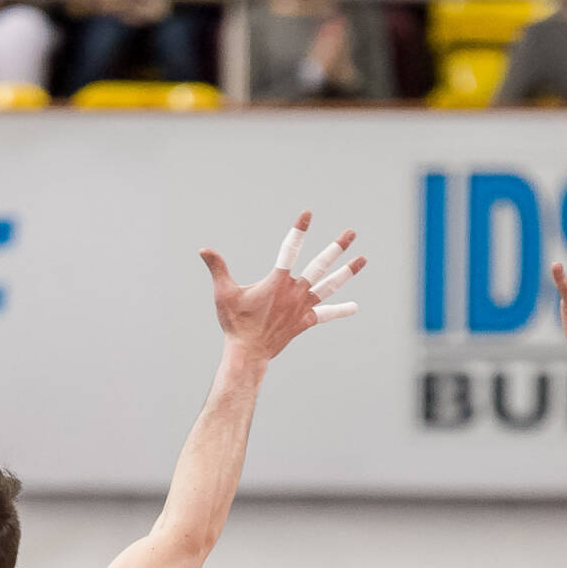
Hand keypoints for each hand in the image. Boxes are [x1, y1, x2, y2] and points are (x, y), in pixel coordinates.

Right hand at [198, 212, 365, 361]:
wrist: (248, 353)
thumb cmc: (235, 323)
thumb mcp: (224, 293)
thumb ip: (217, 268)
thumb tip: (204, 249)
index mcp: (277, 282)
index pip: (289, 249)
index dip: (298, 231)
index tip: (307, 214)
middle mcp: (294, 292)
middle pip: (320, 265)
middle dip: (337, 247)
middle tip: (352, 233)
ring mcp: (302, 307)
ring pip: (330, 286)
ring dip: (347, 272)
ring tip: (362, 259)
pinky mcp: (304, 322)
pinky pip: (325, 314)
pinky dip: (339, 310)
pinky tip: (354, 306)